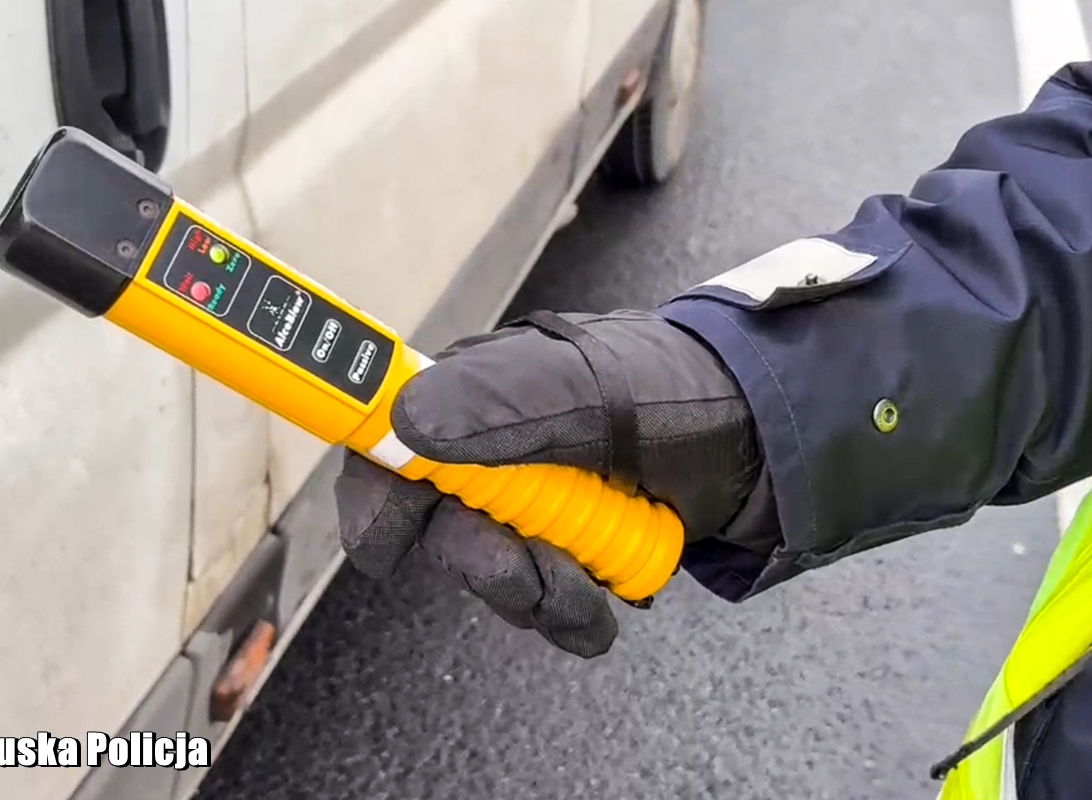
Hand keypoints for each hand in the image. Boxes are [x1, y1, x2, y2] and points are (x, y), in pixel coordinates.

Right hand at [334, 310, 760, 656]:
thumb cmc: (675, 393)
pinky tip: (606, 591)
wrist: (757, 438)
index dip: (374, 498)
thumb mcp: (593, 388)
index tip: (389, 547)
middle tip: (541, 567)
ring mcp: (523, 506)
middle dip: (486, 565)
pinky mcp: (559, 548)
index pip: (381, 447)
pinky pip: (538, 604)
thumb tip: (406, 423)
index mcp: (473, 397)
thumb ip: (502, 403)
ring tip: (595, 573)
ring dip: (541, 593)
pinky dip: (572, 611)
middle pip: (432, 534)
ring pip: (486, 579)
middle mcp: (485, 454)